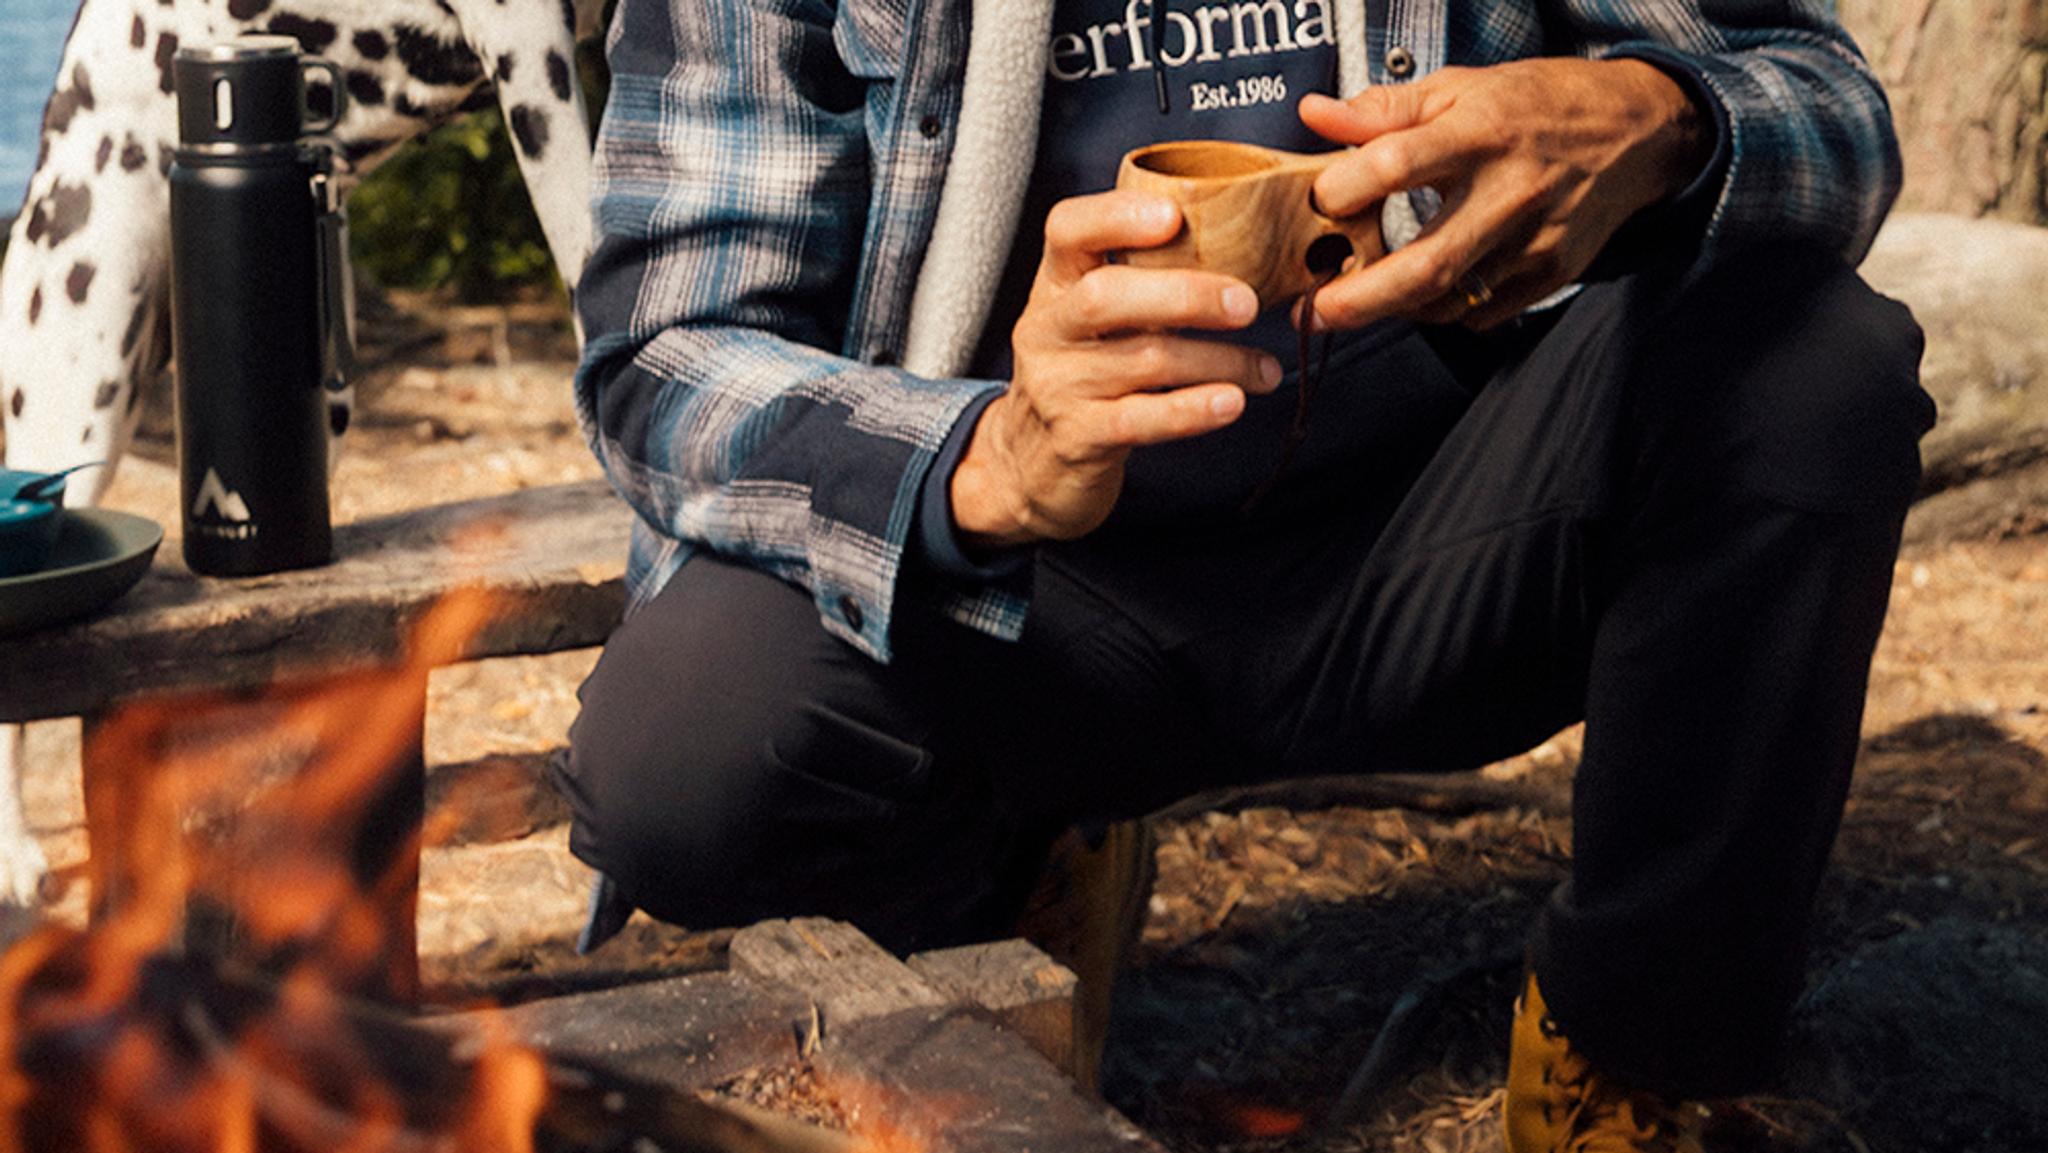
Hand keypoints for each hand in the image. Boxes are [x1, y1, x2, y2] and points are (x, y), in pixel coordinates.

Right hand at [950, 190, 1283, 546]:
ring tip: (1265, 369)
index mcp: (1055, 285)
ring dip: (1218, 362)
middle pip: (1105, 295)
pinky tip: (1231, 401)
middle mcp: (1048, 329)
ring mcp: (1058, 385)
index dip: (1116, 216)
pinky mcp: (1077, 438)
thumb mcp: (1096, 321)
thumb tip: (1248, 250)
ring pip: (1142, 361)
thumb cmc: (1087, 375)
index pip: (1067, 230)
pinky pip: (1141, 419)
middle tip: (1246, 304)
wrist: (1033, 464)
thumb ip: (1144, 282)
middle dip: (1184, 295)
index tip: (1172, 216)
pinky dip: (1193, 409)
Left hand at [1300, 58, 1712, 330]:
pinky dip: (1441, 310)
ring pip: (1450, 300)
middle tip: (1314, 311)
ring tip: (1358, 297)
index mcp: (1480, 133)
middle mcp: (1509, 193)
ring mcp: (1534, 242)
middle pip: (1426, 265)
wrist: (1635, 131)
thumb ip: (1383, 110)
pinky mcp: (1550, 275)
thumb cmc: (1538, 105)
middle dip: (1360, 299)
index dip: (1342, 189)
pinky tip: (1424, 290)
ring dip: (1394, 308)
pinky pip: (1480, 313)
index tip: (1317, 202)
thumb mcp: (1461, 89)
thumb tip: (1313, 115)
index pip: (1395, 165)